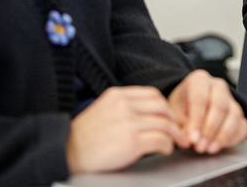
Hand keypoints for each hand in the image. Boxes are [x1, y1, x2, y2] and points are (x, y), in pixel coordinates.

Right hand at [66, 86, 187, 174]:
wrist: (68, 153)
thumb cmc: (84, 137)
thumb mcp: (102, 110)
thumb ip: (123, 108)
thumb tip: (145, 114)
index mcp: (117, 95)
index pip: (152, 94)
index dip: (165, 106)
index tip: (169, 116)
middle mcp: (124, 105)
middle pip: (162, 106)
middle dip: (174, 119)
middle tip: (178, 129)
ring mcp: (129, 123)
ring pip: (165, 123)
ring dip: (175, 134)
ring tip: (177, 142)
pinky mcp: (132, 142)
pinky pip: (161, 140)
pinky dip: (168, 145)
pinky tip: (166, 150)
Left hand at [168, 69, 246, 153]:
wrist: (189, 104)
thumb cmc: (182, 106)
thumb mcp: (175, 112)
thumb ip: (180, 125)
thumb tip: (188, 141)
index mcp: (199, 80)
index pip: (201, 98)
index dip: (197, 120)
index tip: (192, 139)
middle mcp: (218, 86)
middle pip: (220, 106)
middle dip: (210, 129)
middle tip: (200, 146)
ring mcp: (231, 98)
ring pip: (234, 115)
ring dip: (222, 136)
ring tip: (209, 149)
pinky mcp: (239, 113)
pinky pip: (242, 125)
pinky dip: (233, 138)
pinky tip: (220, 146)